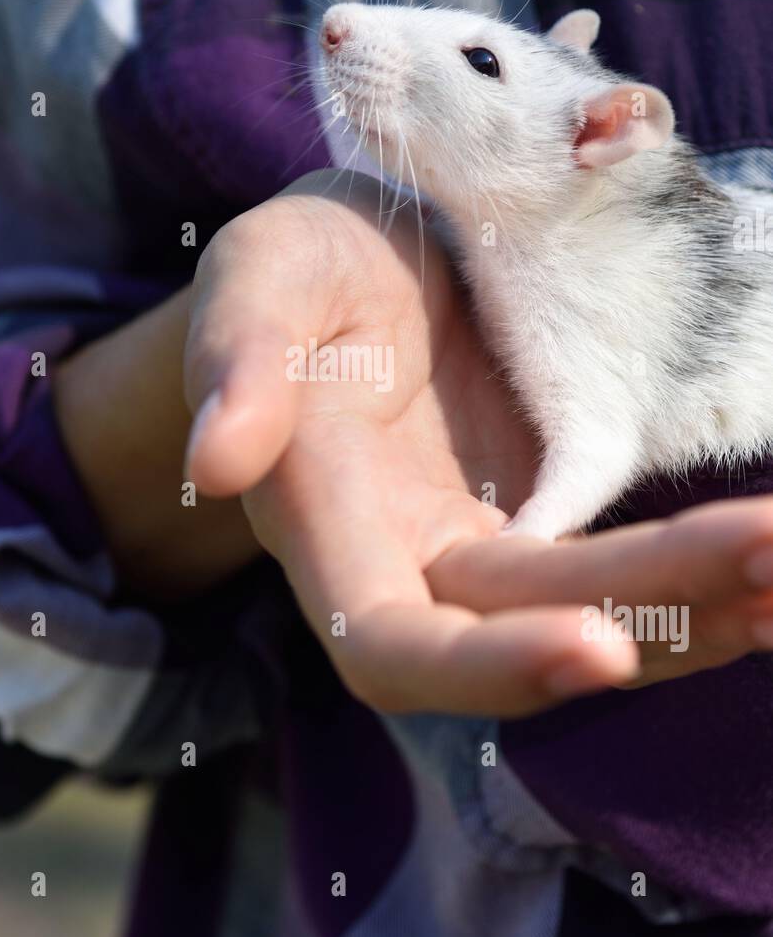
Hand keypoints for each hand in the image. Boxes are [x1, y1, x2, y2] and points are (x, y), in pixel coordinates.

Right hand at [184, 170, 772, 715]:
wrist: (354, 269)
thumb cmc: (291, 275)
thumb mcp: (255, 283)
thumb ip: (235, 361)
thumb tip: (218, 462)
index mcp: (329, 530)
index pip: (395, 647)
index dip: (489, 667)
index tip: (602, 647)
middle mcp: (412, 564)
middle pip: (529, 635)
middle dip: (654, 611)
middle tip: (772, 558)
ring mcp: (488, 543)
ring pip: (596, 610)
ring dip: (700, 606)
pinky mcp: (549, 509)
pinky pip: (625, 563)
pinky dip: (701, 569)